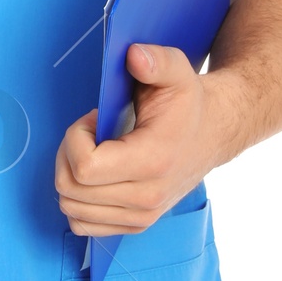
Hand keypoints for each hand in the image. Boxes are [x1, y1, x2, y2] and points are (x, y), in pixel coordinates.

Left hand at [54, 44, 240, 237]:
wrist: (213, 133)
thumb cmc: (189, 104)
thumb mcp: (177, 72)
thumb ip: (156, 60)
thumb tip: (134, 55)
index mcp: (153, 162)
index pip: (84, 167)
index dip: (76, 137)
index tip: (94, 120)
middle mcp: (147, 197)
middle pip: (71, 188)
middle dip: (69, 153)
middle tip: (92, 134)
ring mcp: (142, 216)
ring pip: (72, 208)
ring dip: (71, 176)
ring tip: (97, 153)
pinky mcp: (136, 225)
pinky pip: (82, 224)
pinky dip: (79, 200)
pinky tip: (97, 177)